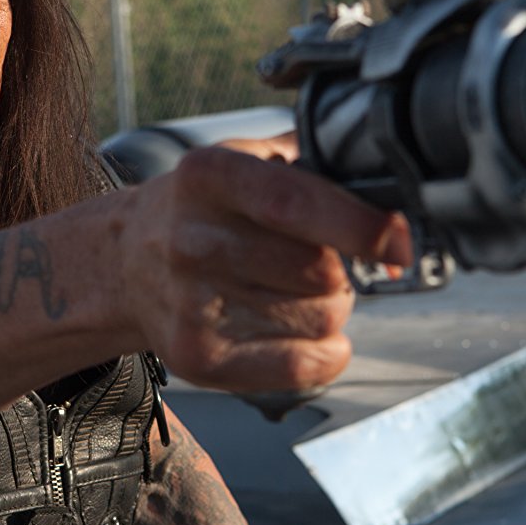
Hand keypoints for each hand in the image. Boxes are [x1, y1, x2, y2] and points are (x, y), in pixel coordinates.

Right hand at [116, 134, 411, 393]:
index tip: (400, 242)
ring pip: (321, 318)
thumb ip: (315, 159)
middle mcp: (193, 239)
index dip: (359, 225)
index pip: (294, 204)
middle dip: (343, 269)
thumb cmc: (204, 208)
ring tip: (294, 291)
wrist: (125, 261)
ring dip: (331, 308)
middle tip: (320, 261)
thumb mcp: (244, 158)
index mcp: (208, 176)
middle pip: (320, 272)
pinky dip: (326, 353)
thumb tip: (398, 191)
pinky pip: (304, 366)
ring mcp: (192, 303)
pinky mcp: (198, 356)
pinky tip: (306, 333)